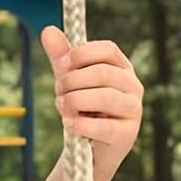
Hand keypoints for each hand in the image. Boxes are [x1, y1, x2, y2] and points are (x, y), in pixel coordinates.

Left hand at [40, 27, 142, 180]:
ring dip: (75, 101)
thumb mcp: (70, 82)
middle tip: (58, 91)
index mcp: (121, 68)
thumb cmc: (82, 110)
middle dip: (73, 81)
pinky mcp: (126, 135)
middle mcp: (133, 87)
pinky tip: (70, 124)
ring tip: (62, 107)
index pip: (108, 50)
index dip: (82, 54)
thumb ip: (61, 58)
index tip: (62, 65)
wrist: (88, 151)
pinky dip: (81, 124)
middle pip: (103, 73)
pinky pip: (103, 127)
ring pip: (104, 97)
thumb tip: (47, 30)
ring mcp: (133, 111)